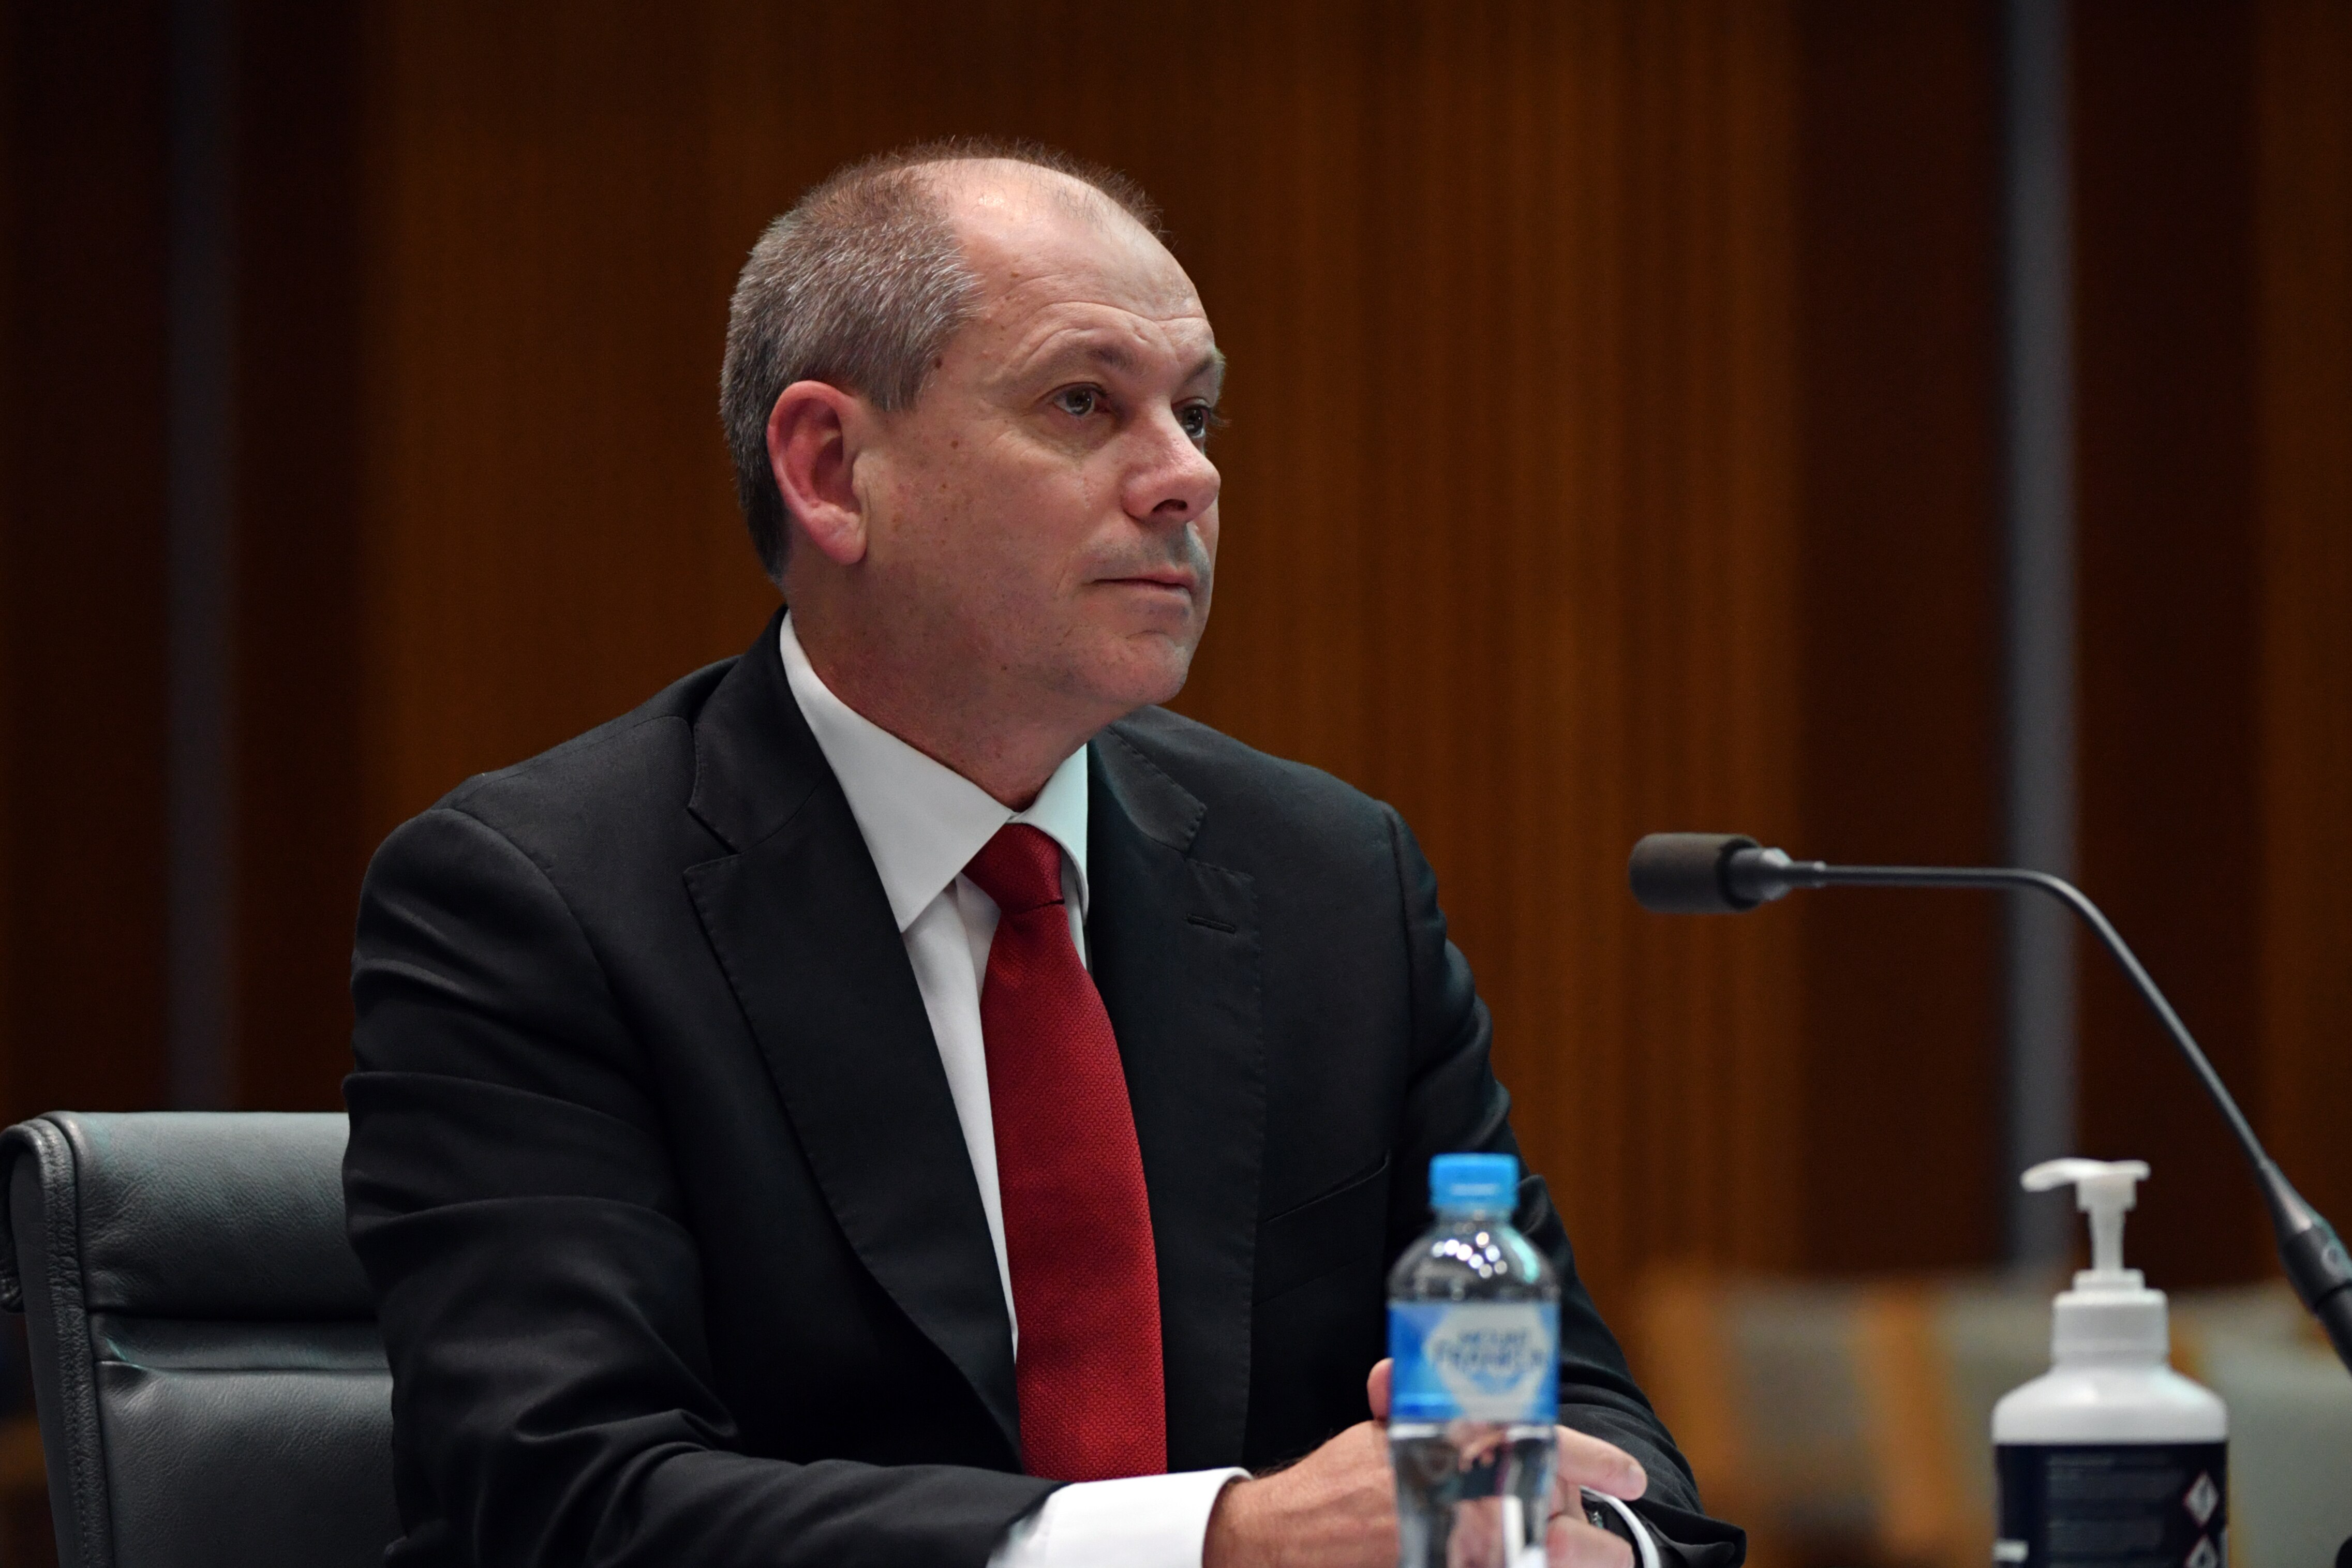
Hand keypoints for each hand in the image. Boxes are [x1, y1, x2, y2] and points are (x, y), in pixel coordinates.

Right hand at [1204, 1362, 1647, 1567]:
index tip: (1631, 1478)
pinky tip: (1532, 1567)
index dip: (1598, 1463)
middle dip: (1588, 1536)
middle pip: (1561, 1522)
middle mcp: (1467, 1503)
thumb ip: (1409, 1401)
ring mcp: (1459, 1549)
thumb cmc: (1336, 1484)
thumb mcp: (1380, 1432)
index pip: (1549, 1448)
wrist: (1285, 1538)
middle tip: (1605, 1542)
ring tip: (1584, 1563)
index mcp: (1458, 1451)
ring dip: (1568, 1564)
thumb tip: (1400, 1371)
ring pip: (1545, 1560)